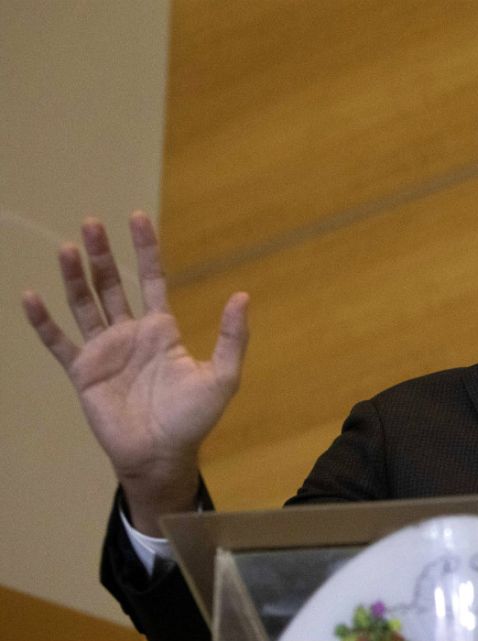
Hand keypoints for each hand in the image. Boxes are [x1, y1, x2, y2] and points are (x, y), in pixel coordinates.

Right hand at [21, 212, 248, 533]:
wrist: (162, 454)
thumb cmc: (195, 419)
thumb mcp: (222, 376)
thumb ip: (232, 337)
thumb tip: (242, 295)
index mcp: (162, 330)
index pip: (152, 279)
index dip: (145, 250)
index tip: (137, 218)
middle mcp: (130, 334)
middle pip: (112, 285)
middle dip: (102, 255)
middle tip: (91, 222)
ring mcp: (104, 351)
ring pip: (84, 304)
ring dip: (74, 277)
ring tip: (67, 247)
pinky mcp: (83, 372)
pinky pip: (58, 342)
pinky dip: (43, 321)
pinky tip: (31, 296)